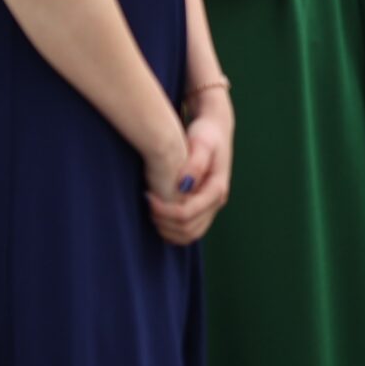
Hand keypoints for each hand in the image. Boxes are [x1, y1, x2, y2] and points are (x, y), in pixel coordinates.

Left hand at [146, 93, 230, 245]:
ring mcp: (211, 207)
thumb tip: (184, 184)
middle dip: (164, 222)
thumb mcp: (201, 143)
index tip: (147, 196)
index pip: (188, 214)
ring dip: (167, 229)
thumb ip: (195, 163)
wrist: (215, 131)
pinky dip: (172, 229)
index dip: (164, 211)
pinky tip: (158, 214)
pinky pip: (188, 229)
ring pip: (189, 235)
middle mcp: (216, 202)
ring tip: (151, 210)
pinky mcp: (203, 207)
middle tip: (147, 203)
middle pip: (189, 230)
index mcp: (217, 189)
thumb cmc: (207, 134)